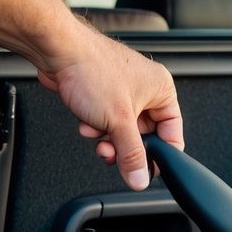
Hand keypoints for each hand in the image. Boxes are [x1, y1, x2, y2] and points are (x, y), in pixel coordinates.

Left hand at [37, 24, 182, 190]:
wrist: (58, 52)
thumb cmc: (92, 70)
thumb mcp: (119, 122)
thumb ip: (132, 154)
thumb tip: (140, 178)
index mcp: (161, 90)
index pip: (172, 132)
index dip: (160, 154)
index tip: (146, 171)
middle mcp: (145, 88)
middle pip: (144, 134)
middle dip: (126, 147)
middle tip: (115, 156)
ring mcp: (123, 90)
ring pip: (122, 130)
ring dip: (108, 138)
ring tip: (97, 135)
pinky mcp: (102, 93)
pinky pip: (106, 121)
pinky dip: (96, 126)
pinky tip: (86, 123)